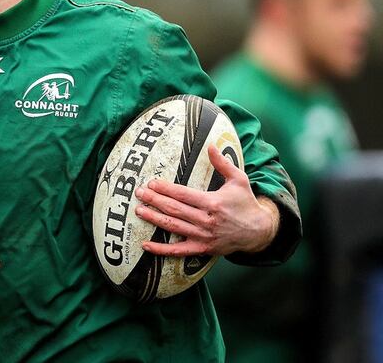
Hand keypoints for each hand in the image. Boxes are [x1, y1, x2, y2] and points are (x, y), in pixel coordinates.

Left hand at [134, 145, 279, 256]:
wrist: (259, 231)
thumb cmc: (246, 203)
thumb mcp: (239, 180)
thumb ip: (223, 163)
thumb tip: (211, 145)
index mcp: (213, 203)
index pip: (182, 194)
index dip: (164, 189)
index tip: (151, 183)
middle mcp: (206, 220)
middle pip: (174, 209)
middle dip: (154, 200)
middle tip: (138, 193)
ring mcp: (203, 237)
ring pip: (173, 227)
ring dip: (154, 218)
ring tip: (138, 210)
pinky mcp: (202, 249)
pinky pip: (178, 251)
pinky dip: (161, 250)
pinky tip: (145, 245)